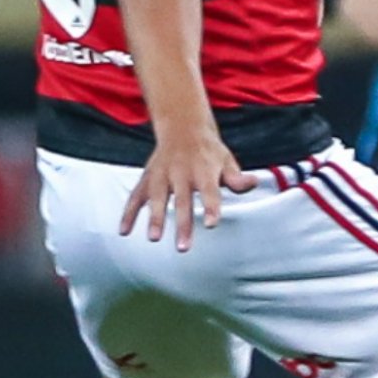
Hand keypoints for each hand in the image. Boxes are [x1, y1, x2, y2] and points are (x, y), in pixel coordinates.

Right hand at [120, 124, 255, 250]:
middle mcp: (181, 172)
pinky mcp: (147, 178)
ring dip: (154, 218)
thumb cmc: (210, 153)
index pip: (209, 191)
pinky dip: (128, 213)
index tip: (211, 225)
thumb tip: (253, 182)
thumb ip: (237, 177)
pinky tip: (123, 232)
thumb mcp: (227, 161)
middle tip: (183, 248)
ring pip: (157, 198)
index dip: (211, 207)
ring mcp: (161, 175)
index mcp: (204, 170)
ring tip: (154, 239)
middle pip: (182, 201)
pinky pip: (135, 196)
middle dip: (182, 224)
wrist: (183, 129)